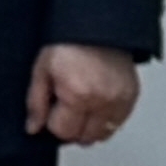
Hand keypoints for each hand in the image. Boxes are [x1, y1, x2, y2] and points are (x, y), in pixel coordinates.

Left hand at [26, 43, 142, 144]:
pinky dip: (106, 120)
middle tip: (64, 110)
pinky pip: (118, 123)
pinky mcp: (132, 97)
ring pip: (103, 134)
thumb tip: (33, 128)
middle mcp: (102, 101)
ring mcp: (120, 100)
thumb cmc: (68, 45)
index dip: (53, 125)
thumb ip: (36, 103)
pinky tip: (95, 104)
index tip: (51, 112)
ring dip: (89, 128)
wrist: (97, 28)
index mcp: (78, 95)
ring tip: (80, 107)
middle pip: (85, 138)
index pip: (64, 132)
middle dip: (71, 129)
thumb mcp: (41, 71)